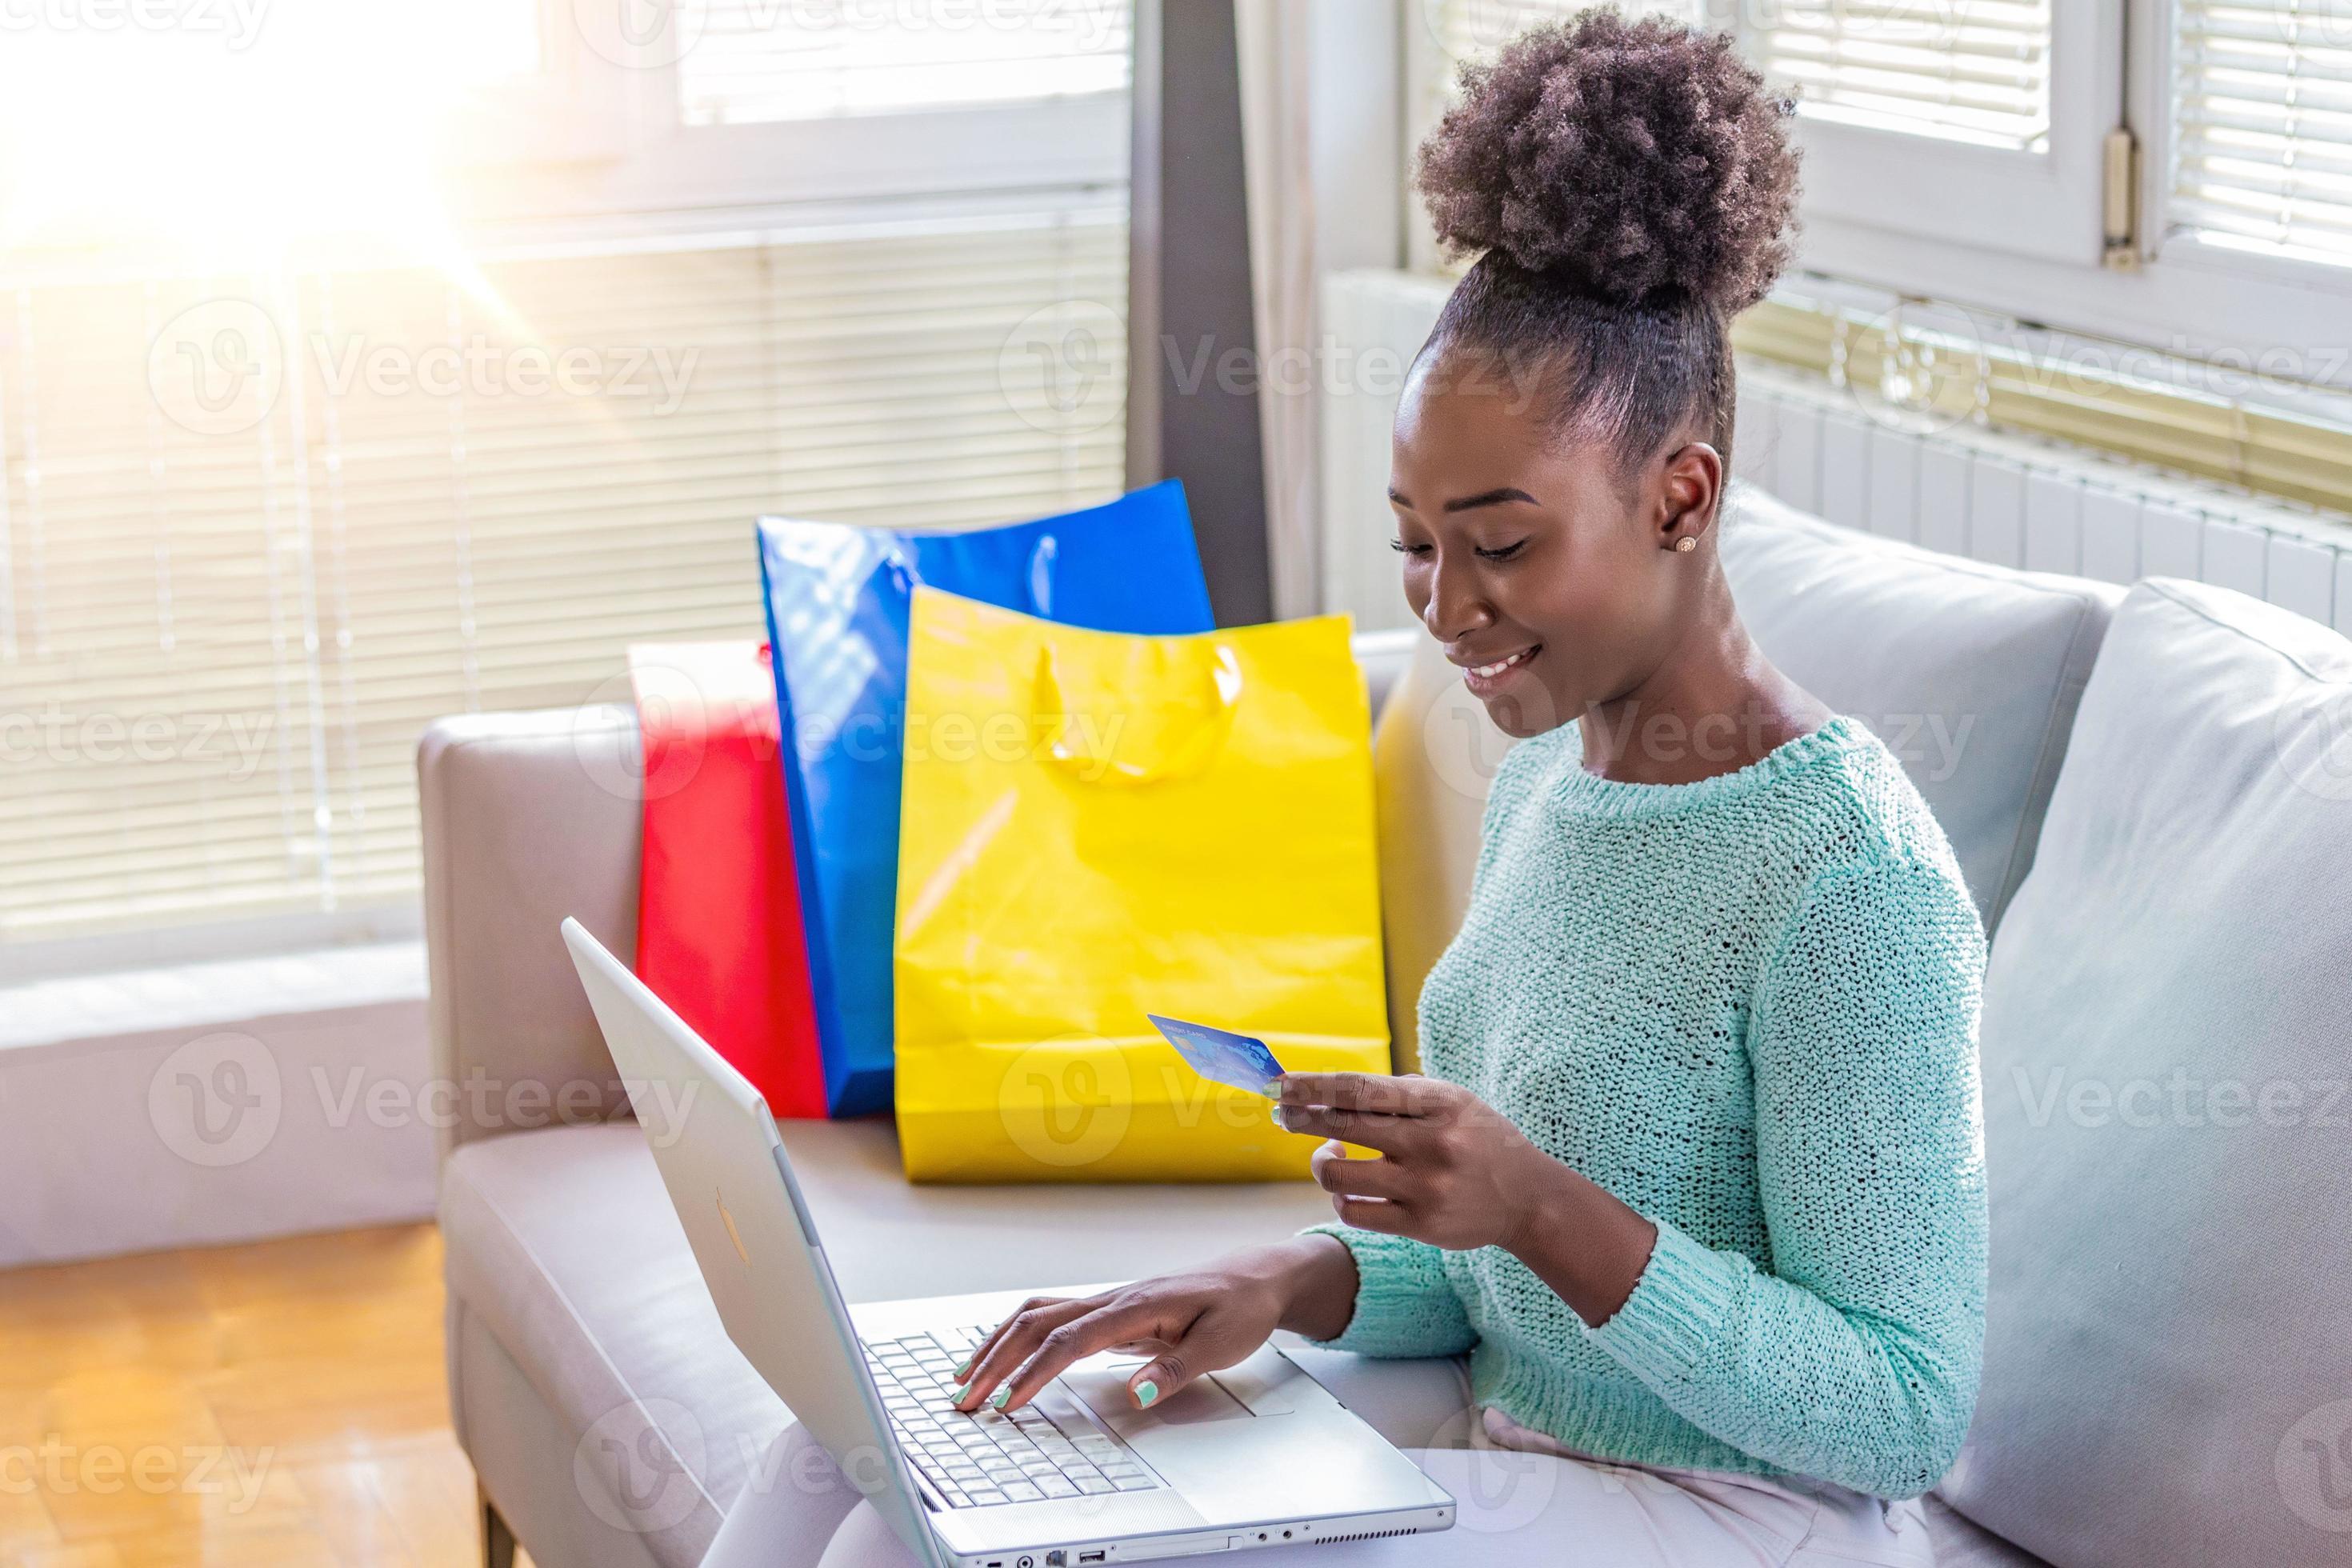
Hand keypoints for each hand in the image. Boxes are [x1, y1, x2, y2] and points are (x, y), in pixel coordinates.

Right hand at [948, 1237, 1354, 1415]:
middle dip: (996, 1360)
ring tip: (965, 1378)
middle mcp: (1113, 1298)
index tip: (1006, 1402)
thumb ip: (1175, 1368)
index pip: (1071, 1339)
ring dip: (997, 1345)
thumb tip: (1134, 1392)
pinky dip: (1016, 1336)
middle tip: (964, 1399)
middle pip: (1037, 1322)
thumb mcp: (1222, 1344)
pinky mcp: (1109, 1311)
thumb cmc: (1240, 1307)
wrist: (1255, 1276)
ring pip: (1036, 1315)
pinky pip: (1050, 1318)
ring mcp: (1107, 1302)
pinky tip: (1001, 1356)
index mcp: (1137, 1306)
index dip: (1035, 1371)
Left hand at [1277, 1072, 1658, 1325]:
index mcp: (1439, 1103)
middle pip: (1345, 1125)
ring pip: (1340, 1174)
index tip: (1283, 1084)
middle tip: (1280, 1111)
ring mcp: (1425, 1188)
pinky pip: (1354, 1212)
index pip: (1362, 1090)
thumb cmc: (1480, 1140)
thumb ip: (1401, 1095)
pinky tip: (1348, 1187)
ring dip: (1322, 1162)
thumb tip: (1330, 1090)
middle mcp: (1431, 1143)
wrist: (1529, 1199)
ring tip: (1328, 1153)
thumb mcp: (1453, 1102)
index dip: (1315, 1087)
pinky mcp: (1420, 1226)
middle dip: (1302, 1117)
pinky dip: (1341, 1198)